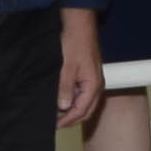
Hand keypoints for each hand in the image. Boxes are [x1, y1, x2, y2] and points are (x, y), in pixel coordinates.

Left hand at [56, 8, 104, 127]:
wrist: (79, 25)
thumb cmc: (74, 43)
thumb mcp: (66, 68)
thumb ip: (65, 89)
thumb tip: (63, 106)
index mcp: (93, 85)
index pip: (81, 111)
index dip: (67, 120)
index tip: (54, 125)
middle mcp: (96, 85)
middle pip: (86, 111)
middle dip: (72, 119)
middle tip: (56, 124)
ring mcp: (93, 80)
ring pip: (85, 103)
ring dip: (73, 110)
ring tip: (57, 114)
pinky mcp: (88, 75)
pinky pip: (83, 94)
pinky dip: (74, 101)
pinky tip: (62, 99)